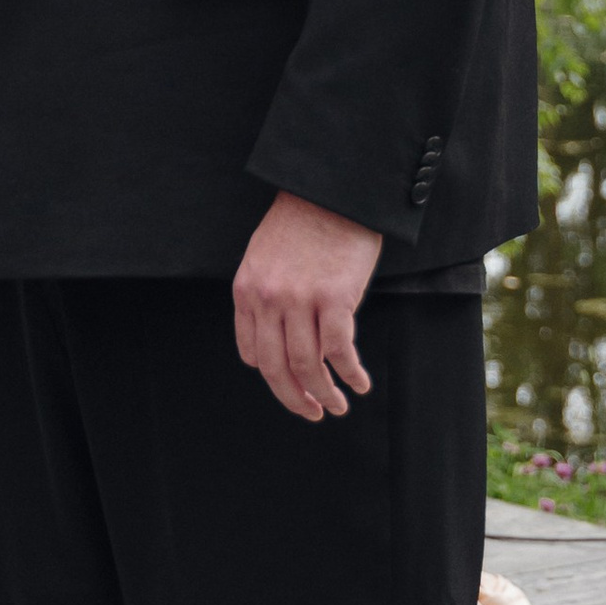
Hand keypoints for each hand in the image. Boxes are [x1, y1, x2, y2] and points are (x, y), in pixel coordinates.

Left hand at [233, 190, 382, 420]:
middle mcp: (267, 299)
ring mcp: (299, 300)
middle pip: (276, 368)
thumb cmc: (302, 223)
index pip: (252, 353)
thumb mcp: (264, 257)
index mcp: (246, 290)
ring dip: (324, 393)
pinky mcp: (334, 298)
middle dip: (294, 398)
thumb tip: (279, 339)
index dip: (273, 377)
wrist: (331, 191)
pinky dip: (350, 374)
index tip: (291, 387)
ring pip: (307, 365)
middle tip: (312, 413)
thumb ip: (265, 296)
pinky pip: (339, 351)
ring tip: (337, 406)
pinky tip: (359, 383)